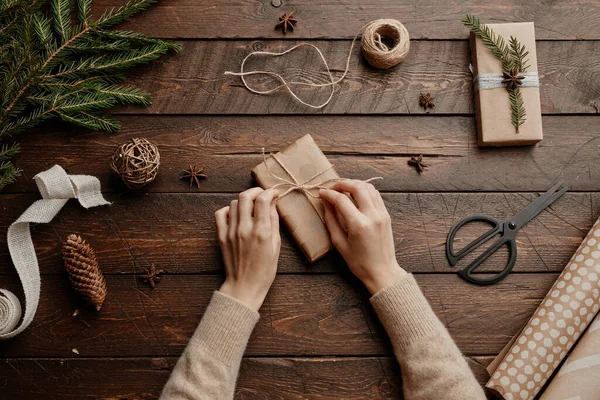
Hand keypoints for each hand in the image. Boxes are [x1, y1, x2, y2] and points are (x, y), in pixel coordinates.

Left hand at [214, 187, 280, 310]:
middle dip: (256, 191)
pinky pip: (221, 213)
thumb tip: (273, 202)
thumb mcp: (276, 245)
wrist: (244, 286)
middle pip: (245, 196)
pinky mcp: (221, 236)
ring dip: (244, 201)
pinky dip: (229, 209)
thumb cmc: (264, 269)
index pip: (263, 200)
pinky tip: (237, 215)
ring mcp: (230, 232)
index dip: (270, 192)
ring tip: (251, 207)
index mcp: (261, 232)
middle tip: (262, 195)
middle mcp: (244, 229)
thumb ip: (274, 221)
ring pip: (234, 203)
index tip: (275, 193)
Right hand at [319, 181, 406, 294]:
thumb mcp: (339, 243)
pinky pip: (376, 195)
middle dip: (342, 183)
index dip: (329, 194)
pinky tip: (356, 194)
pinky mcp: (386, 215)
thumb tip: (326, 203)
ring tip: (343, 188)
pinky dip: (365, 190)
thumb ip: (331, 220)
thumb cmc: (358, 262)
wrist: (382, 271)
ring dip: (355, 184)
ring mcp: (382, 214)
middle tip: (332, 187)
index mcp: (358, 225)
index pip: (341, 200)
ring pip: (369, 187)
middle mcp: (372, 216)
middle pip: (357, 187)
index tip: (321, 193)